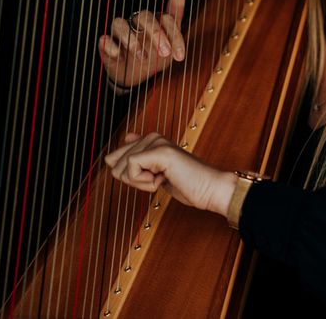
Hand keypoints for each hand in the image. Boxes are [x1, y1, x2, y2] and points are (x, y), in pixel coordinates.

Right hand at [98, 0, 186, 87]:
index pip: (166, 19)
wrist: (139, 75)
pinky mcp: (107, 45)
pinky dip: (109, 46)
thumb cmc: (156, 54)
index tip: (180, 56)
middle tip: (165, 53)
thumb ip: (176, 16)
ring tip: (142, 57)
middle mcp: (136, 22)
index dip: (175, 36)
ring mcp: (120, 33)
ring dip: (131, 40)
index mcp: (156, 20)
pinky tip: (117, 54)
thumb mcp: (171, 42)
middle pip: (144, 17)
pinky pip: (104, 40)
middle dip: (156, 34)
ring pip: (120, 25)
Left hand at [105, 132, 236, 215]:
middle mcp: (152, 136)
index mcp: (151, 139)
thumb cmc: (187, 183)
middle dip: (133, 180)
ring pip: (123, 167)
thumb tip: (125, 137)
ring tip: (163, 178)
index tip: (155, 178)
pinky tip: (163, 179)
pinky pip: (132, 168)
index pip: (117, 156)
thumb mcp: (156, 173)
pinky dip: (144, 182)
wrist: (209, 188)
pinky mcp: (160, 151)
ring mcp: (156, 142)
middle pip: (116, 164)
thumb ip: (139, 158)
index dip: (129, 176)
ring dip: (141, 182)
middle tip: (159, 179)